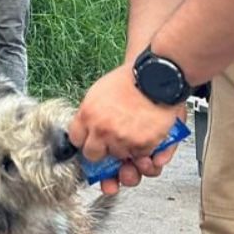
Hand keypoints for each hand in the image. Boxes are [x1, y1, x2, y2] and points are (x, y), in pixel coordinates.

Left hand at [68, 65, 182, 194]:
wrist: (156, 76)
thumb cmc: (131, 80)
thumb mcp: (98, 92)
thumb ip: (90, 114)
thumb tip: (85, 130)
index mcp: (87, 115)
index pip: (76, 140)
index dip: (85, 139)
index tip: (90, 139)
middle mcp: (103, 130)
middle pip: (92, 155)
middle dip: (101, 150)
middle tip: (111, 140)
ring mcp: (122, 140)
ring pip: (117, 158)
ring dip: (124, 150)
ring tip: (132, 134)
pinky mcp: (142, 146)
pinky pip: (138, 158)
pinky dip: (143, 151)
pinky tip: (144, 136)